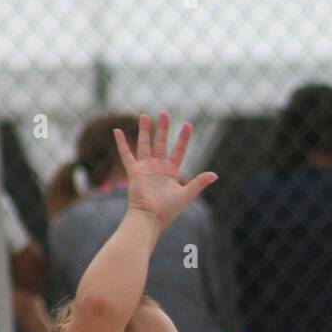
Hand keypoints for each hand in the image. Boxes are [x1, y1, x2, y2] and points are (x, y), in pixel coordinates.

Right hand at [113, 113, 217, 231]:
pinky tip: (117, 131)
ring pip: (144, 144)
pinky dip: (121, 143)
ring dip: (144, 130)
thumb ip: (199, 182)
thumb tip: (215, 174)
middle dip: (162, 129)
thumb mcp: (186, 194)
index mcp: (171, 172)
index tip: (187, 125)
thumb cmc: (168, 210)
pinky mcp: (134, 172)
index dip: (183, 138)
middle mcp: (158, 168)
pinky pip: (126, 154)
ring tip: (144, 115)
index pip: (178, 150)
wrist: (150, 218)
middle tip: (164, 113)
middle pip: (161, 143)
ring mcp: (145, 169)